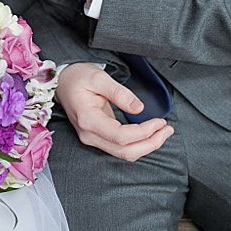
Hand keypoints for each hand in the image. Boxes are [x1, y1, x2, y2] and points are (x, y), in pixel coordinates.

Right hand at [56, 62, 172, 161]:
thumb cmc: (77, 78)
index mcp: (87, 119)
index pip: (120, 136)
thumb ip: (119, 93)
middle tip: (167, 129)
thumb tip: (138, 108)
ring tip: (163, 132)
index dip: (144, 131)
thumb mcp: (98, 77)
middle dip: (151, 143)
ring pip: (124, 153)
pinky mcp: (98, 138)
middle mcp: (88, 134)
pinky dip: (139, 144)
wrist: (63, 81)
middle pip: (125, 151)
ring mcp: (92, 138)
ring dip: (147, 146)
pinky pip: (121, 148)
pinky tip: (150, 134)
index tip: (159, 121)